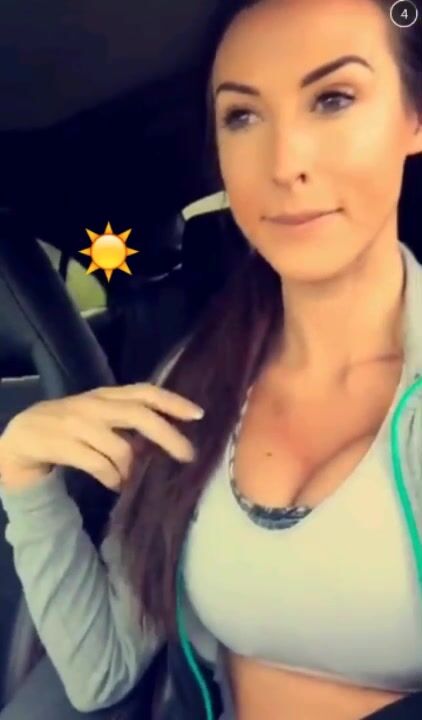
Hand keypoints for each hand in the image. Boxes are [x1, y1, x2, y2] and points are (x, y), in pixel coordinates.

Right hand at [0, 383, 203, 490]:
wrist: (24, 435)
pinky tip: (115, 485)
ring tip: (134, 480)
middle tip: (187, 455)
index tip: (198, 414)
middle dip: (167, 435)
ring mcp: (77, 423)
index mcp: (107, 395)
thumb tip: (170, 439)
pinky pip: (97, 464)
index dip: (173, 401)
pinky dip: (112, 478)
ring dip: (133, 468)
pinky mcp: (62, 444)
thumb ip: (129, 421)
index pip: (145, 391)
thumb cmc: (72, 426)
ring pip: (119, 446)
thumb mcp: (101, 416)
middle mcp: (95, 405)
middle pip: (138, 414)